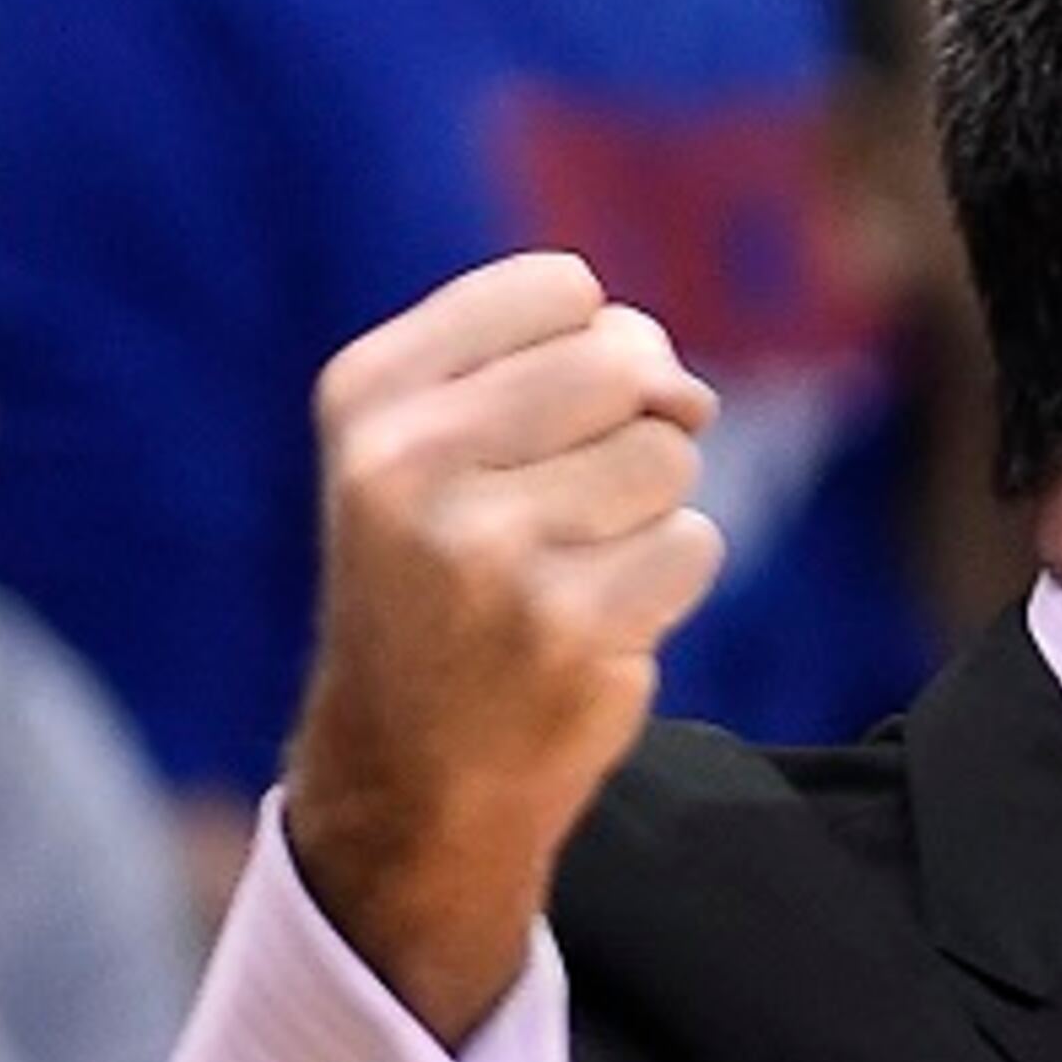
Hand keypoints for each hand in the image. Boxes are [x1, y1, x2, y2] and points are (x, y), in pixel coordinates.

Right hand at [284, 253, 722, 1042]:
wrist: (409, 773)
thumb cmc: (444, 581)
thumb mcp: (431, 446)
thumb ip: (553, 364)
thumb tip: (682, 386)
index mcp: (368, 396)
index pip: (561, 288)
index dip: (595, 343)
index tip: (547, 415)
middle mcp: (410, 464)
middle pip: (628, 365)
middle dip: (638, 421)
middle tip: (577, 495)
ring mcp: (488, 550)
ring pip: (668, 458)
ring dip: (649, 510)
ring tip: (570, 565)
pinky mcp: (567, 628)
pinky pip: (694, 544)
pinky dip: (667, 580)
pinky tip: (594, 621)